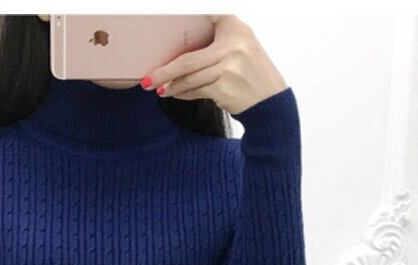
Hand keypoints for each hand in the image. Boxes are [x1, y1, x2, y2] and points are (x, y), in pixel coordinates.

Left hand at [141, 14, 287, 114]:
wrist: (270, 102)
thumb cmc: (251, 74)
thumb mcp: (241, 47)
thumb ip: (217, 41)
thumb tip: (180, 52)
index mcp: (236, 28)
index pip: (211, 11)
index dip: (188, 10)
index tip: (169, 10)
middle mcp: (234, 45)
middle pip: (188, 59)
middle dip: (164, 71)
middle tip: (148, 78)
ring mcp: (229, 67)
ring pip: (190, 78)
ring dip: (171, 86)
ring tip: (158, 89)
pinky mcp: (224, 87)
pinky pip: (196, 91)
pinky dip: (183, 94)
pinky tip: (175, 94)